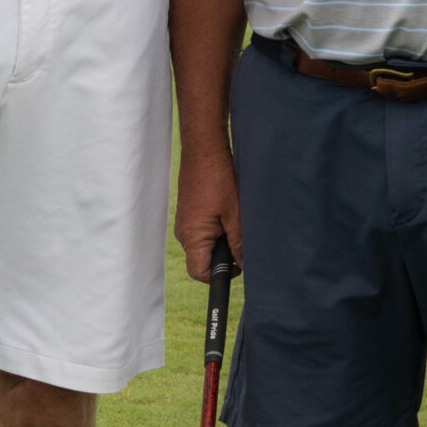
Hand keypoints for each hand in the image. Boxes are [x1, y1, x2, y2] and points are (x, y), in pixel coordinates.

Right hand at [175, 146, 242, 280]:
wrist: (203, 151)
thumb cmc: (218, 179)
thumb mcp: (235, 215)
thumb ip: (239, 243)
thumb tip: (243, 264)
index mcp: (192, 236)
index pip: (199, 272)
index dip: (219, 276)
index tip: (237, 266)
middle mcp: (183, 233)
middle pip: (201, 260)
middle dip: (222, 256)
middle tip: (240, 240)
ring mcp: (183, 222)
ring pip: (202, 245)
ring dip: (219, 241)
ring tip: (234, 222)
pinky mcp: (187, 213)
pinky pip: (200, 231)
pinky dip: (214, 229)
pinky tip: (227, 213)